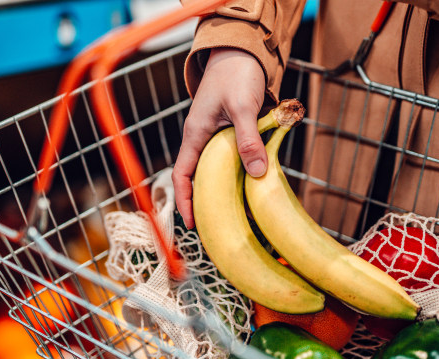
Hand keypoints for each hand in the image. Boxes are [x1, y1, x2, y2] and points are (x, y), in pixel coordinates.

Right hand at [172, 48, 266, 228]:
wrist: (242, 52)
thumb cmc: (237, 74)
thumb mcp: (244, 108)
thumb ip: (248, 140)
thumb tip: (256, 173)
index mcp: (196, 134)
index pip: (181, 174)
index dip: (184, 200)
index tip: (192, 223)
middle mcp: (201, 138)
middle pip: (196, 177)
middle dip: (204, 201)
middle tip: (218, 226)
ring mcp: (215, 136)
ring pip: (214, 169)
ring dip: (223, 188)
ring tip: (235, 212)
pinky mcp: (229, 132)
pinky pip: (229, 158)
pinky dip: (237, 172)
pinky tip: (250, 183)